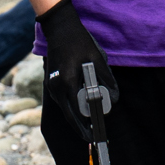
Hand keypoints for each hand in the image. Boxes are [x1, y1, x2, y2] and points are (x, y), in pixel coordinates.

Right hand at [36, 0, 113, 127]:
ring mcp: (51, 84)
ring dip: (77, 114)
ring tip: (91, 121)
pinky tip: (82, 105)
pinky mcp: (51, 82)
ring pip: (65, 107)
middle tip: (94, 133)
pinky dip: (71, 105)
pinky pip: (62, 99)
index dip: (84, 128)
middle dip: (81, 125)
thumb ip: (107, 80)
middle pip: (68, 114)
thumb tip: (114, 98)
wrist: (59, 27)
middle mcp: (56, 87)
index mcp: (67, 83)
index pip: (74, 114)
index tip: (94, 136)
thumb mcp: (98, 59)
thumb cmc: (79, 42)